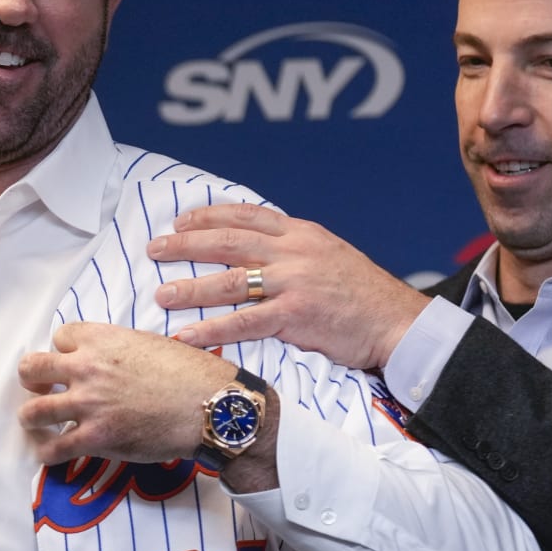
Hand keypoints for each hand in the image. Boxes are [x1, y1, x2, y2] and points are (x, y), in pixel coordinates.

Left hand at [17, 323, 237, 465]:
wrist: (210, 406)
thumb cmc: (192, 373)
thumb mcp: (152, 343)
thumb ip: (121, 347)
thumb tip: (113, 360)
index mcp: (102, 339)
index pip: (59, 337)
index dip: (65, 351)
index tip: (72, 363)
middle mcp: (87, 368)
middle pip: (32, 368)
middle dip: (33, 379)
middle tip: (44, 389)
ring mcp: (88, 405)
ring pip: (33, 411)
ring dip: (32, 418)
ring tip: (39, 423)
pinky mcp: (95, 438)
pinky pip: (52, 449)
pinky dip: (47, 453)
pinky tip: (52, 453)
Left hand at [146, 204, 429, 369]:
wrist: (397, 321)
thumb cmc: (364, 295)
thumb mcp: (330, 256)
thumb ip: (295, 251)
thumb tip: (258, 253)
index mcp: (301, 234)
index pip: (246, 215)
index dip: (209, 215)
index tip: (181, 220)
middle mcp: (294, 252)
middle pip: (228, 241)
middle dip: (185, 243)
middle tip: (154, 249)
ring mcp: (294, 283)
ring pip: (229, 281)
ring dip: (190, 288)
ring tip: (161, 294)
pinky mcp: (295, 316)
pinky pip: (244, 322)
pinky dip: (211, 329)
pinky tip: (186, 335)